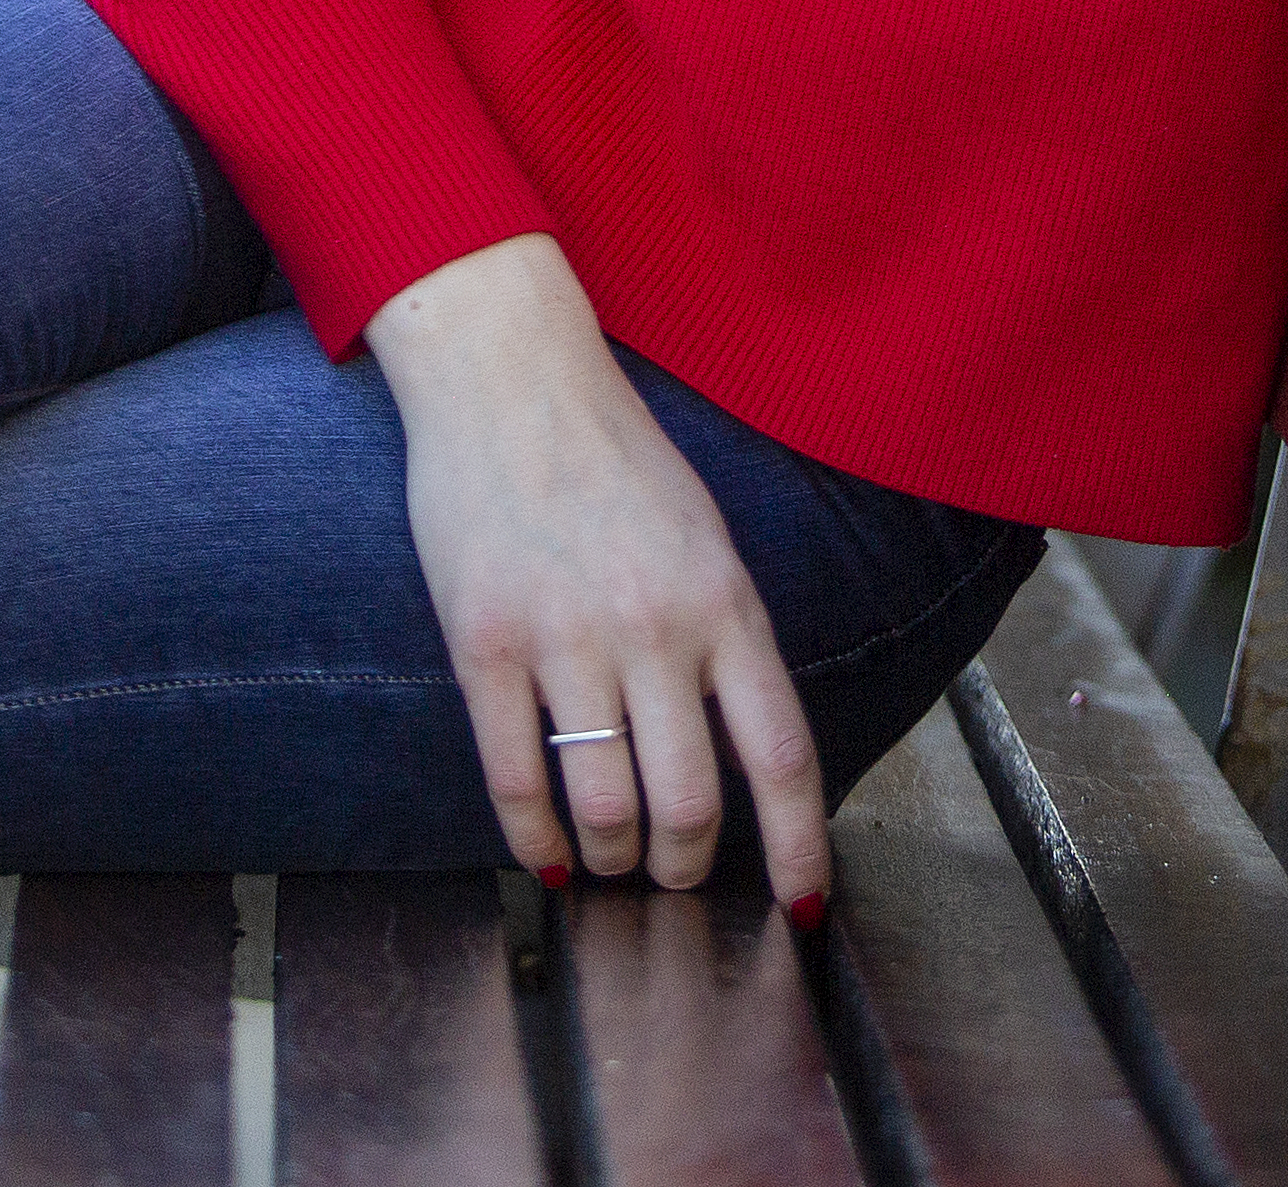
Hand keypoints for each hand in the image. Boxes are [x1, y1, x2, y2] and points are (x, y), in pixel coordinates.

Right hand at [361, 234, 830, 909]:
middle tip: (673, 881)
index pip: (781, 754)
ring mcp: (567, 638)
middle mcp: (656, 628)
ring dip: (612, 862)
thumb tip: (744, 752)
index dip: (796, 846)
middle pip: (689, 805)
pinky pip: (514, 776)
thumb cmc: (615, 459)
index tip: (803, 907)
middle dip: (684, 871)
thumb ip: (726, 639)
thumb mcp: (705, 539)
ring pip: (604, 805)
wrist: (511, 380)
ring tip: (609, 866)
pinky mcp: (485, 642)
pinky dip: (533, 839)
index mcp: (725, 602)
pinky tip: (546, 856)